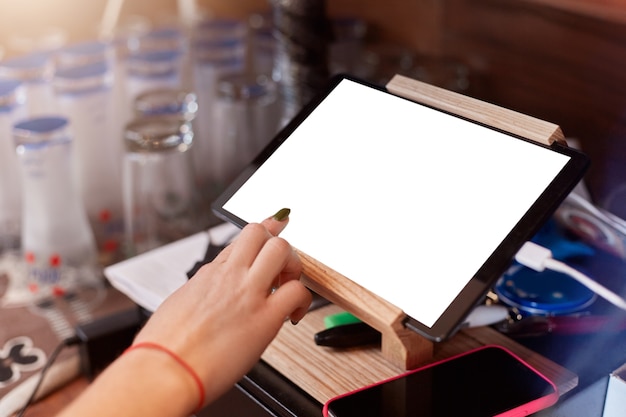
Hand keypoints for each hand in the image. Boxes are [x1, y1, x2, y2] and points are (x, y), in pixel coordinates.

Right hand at [133, 209, 311, 406]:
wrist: (164, 371)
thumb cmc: (164, 348)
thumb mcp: (177, 305)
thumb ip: (201, 293)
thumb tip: (208, 297)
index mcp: (209, 275)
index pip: (241, 240)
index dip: (264, 229)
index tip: (276, 222)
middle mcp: (229, 276)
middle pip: (261, 233)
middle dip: (278, 246)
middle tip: (281, 271)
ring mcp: (247, 293)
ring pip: (281, 250)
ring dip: (292, 265)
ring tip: (287, 288)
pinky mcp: (264, 318)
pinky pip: (297, 291)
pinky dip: (302, 301)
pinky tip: (293, 315)